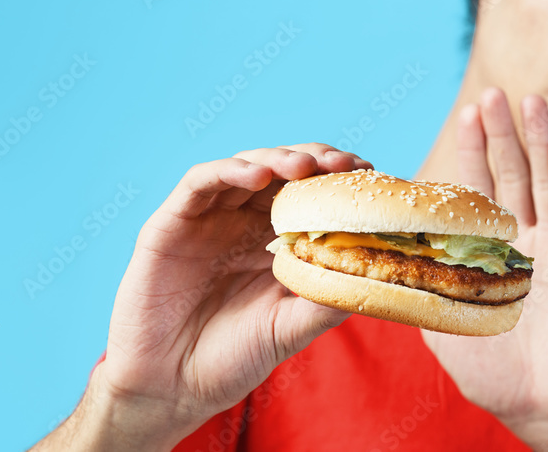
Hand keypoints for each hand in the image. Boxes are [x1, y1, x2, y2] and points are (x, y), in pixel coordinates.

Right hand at [33, 144, 370, 450]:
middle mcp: (244, 220)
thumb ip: (326, 301)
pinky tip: (257, 174)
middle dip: (317, 161)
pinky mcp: (171, 223)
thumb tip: (376, 278)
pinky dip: (230, 171)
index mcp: (275, 238)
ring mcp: (208, 218)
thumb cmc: (232, 358)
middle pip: (284, 171)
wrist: (170, 388)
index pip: (312, 193)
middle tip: (343, 165)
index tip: (370, 174)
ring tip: (304, 166)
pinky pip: (200, 183)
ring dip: (278, 159)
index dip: (339, 180)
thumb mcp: (290, 328)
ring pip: (246, 166)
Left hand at [421, 89, 547, 449]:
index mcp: (486, 251)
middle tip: (490, 93)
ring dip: (537, 142)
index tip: (463, 113)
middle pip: (510, 175)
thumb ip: (418, 285)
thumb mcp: (440, 322)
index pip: (476, 190)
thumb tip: (377, 258)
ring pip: (544, 183)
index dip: (471, 152)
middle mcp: (520, 241)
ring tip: (530, 102)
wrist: (539, 403)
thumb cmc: (489, 370)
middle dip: (500, 134)